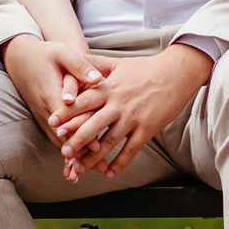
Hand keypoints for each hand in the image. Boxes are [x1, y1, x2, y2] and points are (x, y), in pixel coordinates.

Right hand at [2, 35, 104, 176]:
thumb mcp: (62, 53)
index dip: (83, 134)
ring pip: (58, 141)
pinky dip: (65, 152)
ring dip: (72, 158)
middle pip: (64, 137)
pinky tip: (74, 166)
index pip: (69, 120)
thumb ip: (80, 66)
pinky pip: (55, 138)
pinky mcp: (44, 118)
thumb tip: (98, 79)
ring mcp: (43, 116)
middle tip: (99, 169)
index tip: (98, 147)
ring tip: (88, 173)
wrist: (20, 57)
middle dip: (81, 154)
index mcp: (52, 93)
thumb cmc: (45, 53)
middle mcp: (45, 110)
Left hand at [52, 42, 212, 177]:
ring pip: (109, 141)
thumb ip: (94, 63)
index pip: (83, 101)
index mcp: (109, 87)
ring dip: (94, 157)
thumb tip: (74, 54)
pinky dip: (120, 163)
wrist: (176, 73)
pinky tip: (109, 174)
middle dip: (76, 140)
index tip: (52, 123)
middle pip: (93, 124)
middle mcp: (118, 103)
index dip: (67, 113)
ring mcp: (133, 117)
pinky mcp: (147, 128)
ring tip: (80, 168)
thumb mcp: (117, 62)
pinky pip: (131, 149)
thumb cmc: (146, 68)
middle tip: (63, 152)